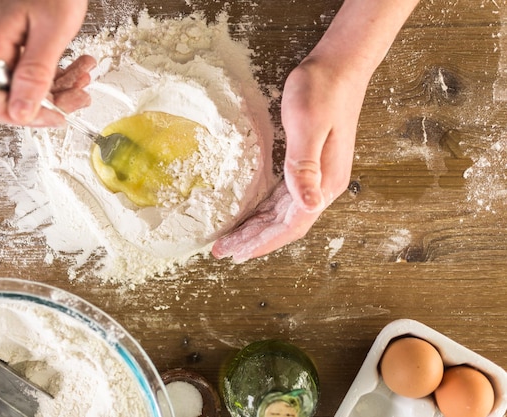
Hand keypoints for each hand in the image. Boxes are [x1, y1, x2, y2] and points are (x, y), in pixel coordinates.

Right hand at [0, 0, 88, 125]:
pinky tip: (74, 64)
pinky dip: (52, 71)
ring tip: (84, 73)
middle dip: (52, 99)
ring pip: (22, 84)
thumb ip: (36, 75)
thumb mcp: (52, 31)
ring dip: (57, 85)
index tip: (59, 116)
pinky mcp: (2, 39)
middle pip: (12, 97)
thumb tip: (23, 114)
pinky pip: (24, 68)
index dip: (30, 118)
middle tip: (82, 94)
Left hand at [212, 57, 366, 262]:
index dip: (263, 242)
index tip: (237, 253)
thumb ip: (305, 167)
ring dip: (258, 229)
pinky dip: (265, 212)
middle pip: (285, 225)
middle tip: (224, 251)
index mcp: (326, 182)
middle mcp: (324, 185)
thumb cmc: (322, 90)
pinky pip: (284, 199)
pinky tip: (251, 216)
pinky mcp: (311, 165)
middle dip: (254, 241)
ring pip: (283, 214)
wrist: (340, 65)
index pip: (291, 225)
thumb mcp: (308, 126)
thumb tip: (310, 207)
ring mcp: (319, 176)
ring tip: (233, 241)